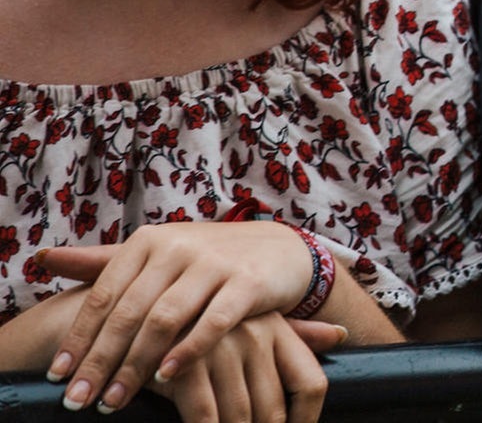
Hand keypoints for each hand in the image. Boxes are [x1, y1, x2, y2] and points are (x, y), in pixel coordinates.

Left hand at [39, 221, 315, 412]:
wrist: (282, 250)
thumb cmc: (208, 259)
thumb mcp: (157, 254)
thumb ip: (102, 261)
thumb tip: (40, 259)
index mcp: (149, 241)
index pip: (104, 294)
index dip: (79, 337)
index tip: (58, 375)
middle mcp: (178, 248)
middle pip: (129, 312)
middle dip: (100, 361)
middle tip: (79, 399)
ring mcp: (214, 264)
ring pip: (164, 320)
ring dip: (135, 365)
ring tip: (114, 400)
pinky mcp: (248, 282)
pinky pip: (213, 322)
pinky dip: (187, 351)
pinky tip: (166, 377)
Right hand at [148, 312, 338, 422]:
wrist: (138, 303)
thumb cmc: (201, 318)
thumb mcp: (253, 320)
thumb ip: (296, 334)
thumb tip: (340, 334)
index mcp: (277, 328)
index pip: (311, 384)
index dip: (306, 421)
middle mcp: (255, 336)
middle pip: (272, 411)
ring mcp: (220, 349)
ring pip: (238, 418)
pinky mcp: (185, 364)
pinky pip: (204, 416)